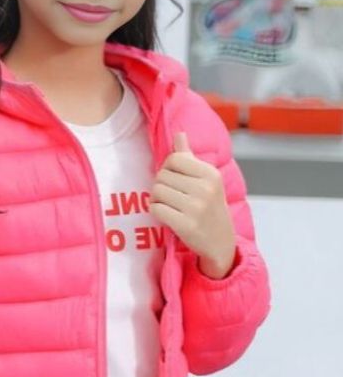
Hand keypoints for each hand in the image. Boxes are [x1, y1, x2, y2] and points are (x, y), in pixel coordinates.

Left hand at [149, 132, 235, 278]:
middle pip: (162, 176)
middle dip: (160, 185)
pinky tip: (166, 215)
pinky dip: (156, 212)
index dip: (167, 169)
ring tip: (168, 205)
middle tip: (170, 196)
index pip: (174, 159)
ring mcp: (196, 207)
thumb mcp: (206, 180)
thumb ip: (189, 157)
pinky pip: (155, 209)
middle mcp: (205, 188)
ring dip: (156, 199)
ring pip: (156, 192)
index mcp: (210, 174)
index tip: (174, 180)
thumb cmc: (209, 207)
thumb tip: (179, 134)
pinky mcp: (185, 224)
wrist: (220, 241)